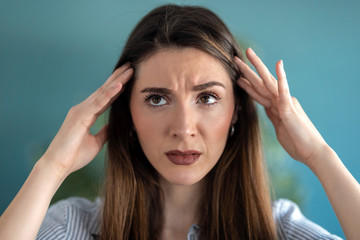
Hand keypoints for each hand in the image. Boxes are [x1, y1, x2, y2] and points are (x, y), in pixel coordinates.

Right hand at [41, 63, 132, 176]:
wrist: (58, 166)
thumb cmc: (74, 155)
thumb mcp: (96, 142)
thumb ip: (104, 131)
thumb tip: (114, 125)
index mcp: (87, 114)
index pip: (106, 98)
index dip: (117, 87)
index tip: (128, 77)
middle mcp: (83, 109)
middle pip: (104, 90)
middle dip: (118, 78)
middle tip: (130, 66)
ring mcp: (80, 111)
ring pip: (102, 93)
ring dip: (117, 81)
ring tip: (129, 70)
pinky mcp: (80, 117)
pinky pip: (97, 103)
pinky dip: (109, 93)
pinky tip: (119, 85)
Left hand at [235, 48, 326, 166]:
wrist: (312, 152)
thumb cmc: (297, 142)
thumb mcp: (280, 127)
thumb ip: (274, 116)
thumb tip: (267, 108)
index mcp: (277, 107)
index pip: (258, 92)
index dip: (247, 83)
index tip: (238, 75)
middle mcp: (281, 101)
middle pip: (261, 83)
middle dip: (248, 70)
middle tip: (236, 58)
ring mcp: (285, 103)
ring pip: (268, 82)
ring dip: (257, 67)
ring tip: (248, 53)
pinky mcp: (290, 109)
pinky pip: (284, 91)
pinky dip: (280, 77)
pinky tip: (278, 64)